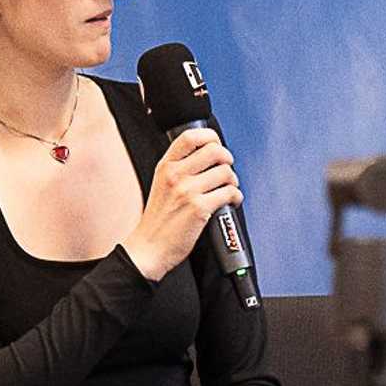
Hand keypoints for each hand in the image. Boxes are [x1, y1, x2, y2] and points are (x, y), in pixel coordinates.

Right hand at [124, 126, 242, 282]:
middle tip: (226, 169)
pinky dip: (236, 197)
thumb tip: (208, 157)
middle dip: (227, 159)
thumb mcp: (160, 185)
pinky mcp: (199, 208)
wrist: (149, 248)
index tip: (216, 144)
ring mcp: (187, 191)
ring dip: (233, 180)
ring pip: (226, 172)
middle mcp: (176, 175)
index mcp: (165, 167)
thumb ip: (178, 169)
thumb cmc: (157, 221)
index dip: (210, 136)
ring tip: (229, 188)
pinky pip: (229, 193)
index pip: (190, 137)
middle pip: (214, 151)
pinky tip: (231, 202)